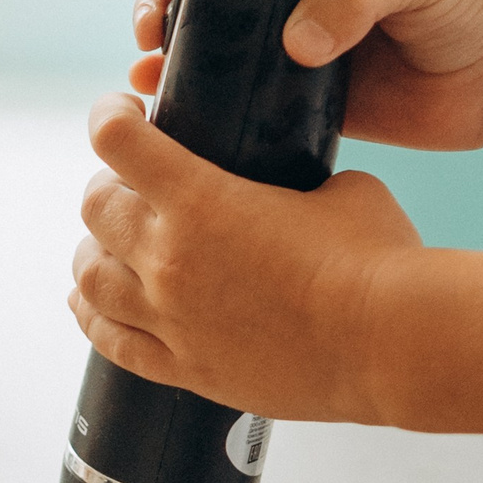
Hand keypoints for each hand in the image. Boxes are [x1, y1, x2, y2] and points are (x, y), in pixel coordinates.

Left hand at [71, 94, 426, 422]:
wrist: (392, 343)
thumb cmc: (379, 259)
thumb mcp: (338, 189)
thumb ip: (292, 183)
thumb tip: (289, 191)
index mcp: (201, 201)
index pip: (118, 142)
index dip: (110, 118)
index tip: (120, 114)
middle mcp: (170, 259)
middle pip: (94, 208)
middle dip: (107, 186)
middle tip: (128, 184)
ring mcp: (171, 319)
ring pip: (89, 279)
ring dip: (93, 252)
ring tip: (107, 245)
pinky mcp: (184, 368)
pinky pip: (110, 342)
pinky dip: (93, 316)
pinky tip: (91, 304)